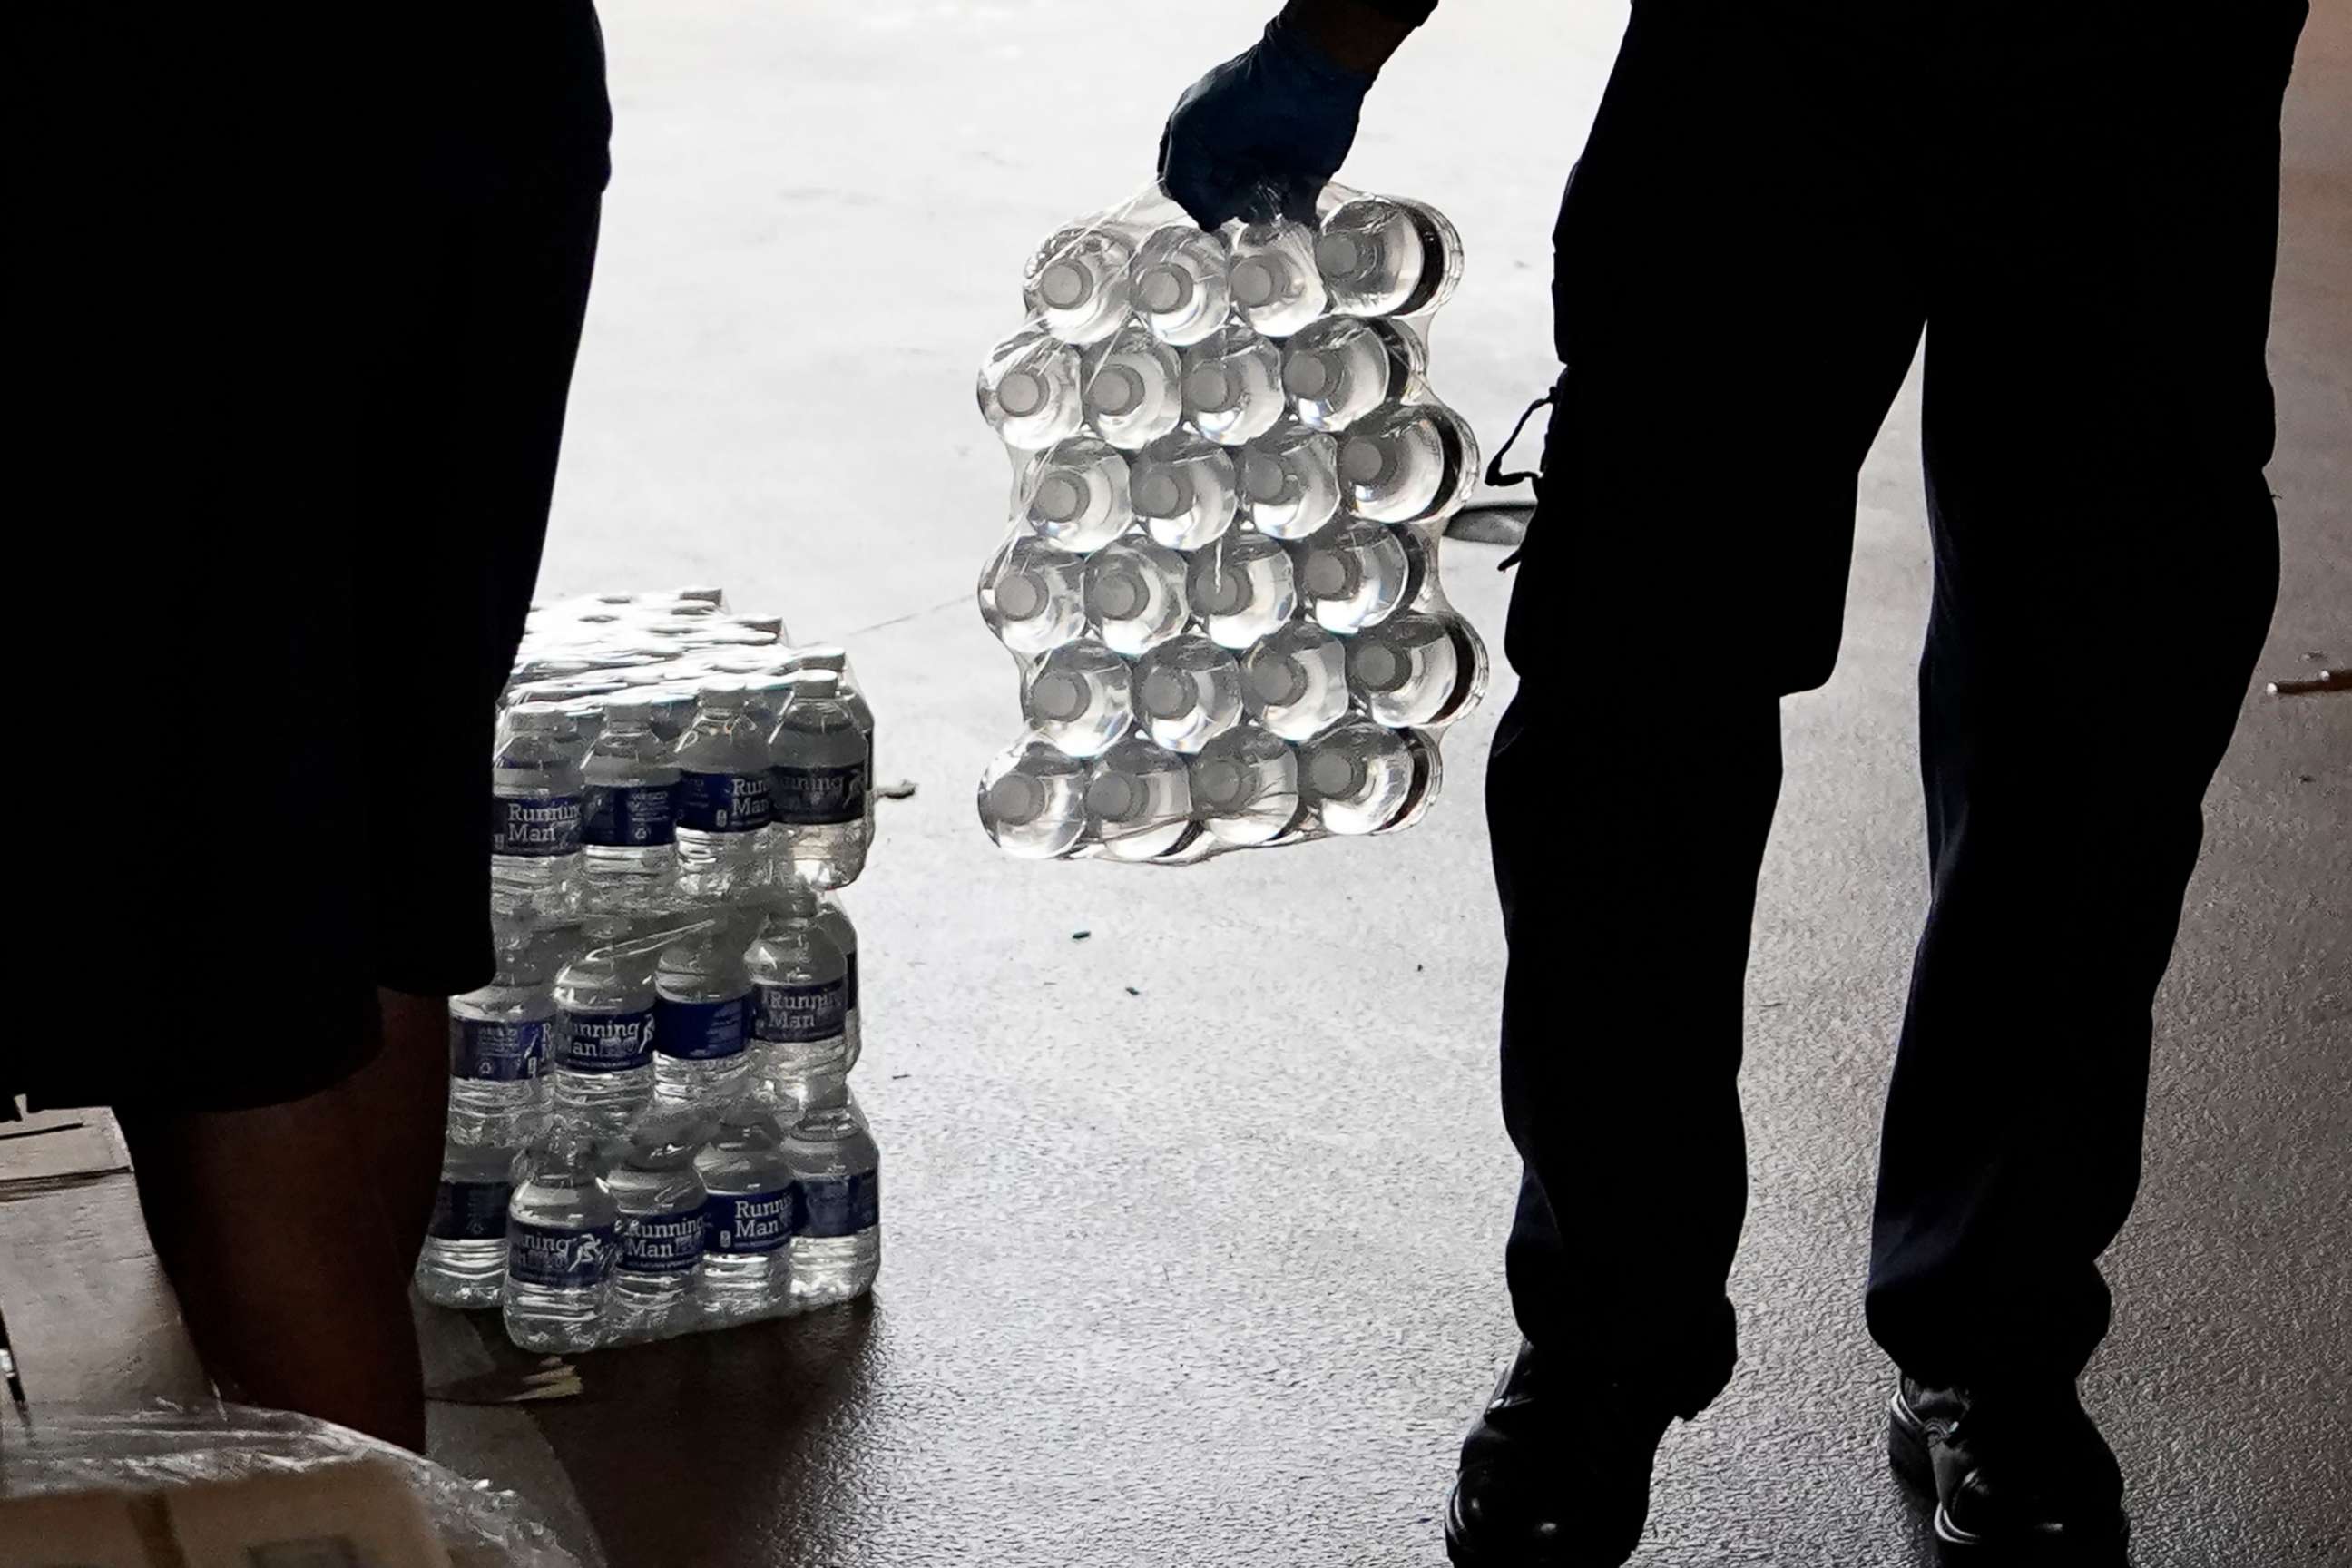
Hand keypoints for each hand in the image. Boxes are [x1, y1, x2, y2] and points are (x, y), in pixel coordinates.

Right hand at [1157, 14, 1375, 228]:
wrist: (1304, 78)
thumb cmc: (1243, 96)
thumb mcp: (1189, 129)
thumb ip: (1182, 180)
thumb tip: (1209, 223)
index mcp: (1201, 142)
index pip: (1185, 188)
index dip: (1195, 196)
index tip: (1211, 183)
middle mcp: (1232, 159)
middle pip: (1219, 206)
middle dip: (1228, 202)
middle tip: (1243, 179)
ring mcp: (1267, 170)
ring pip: (1254, 215)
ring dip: (1259, 207)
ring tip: (1269, 179)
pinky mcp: (1301, 179)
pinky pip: (1292, 213)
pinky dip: (1292, 211)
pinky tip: (1291, 187)